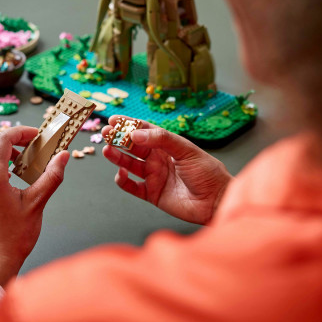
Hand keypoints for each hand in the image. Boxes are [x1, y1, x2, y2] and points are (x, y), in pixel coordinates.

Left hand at [0, 125, 68, 286]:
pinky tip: (12, 178)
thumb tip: (62, 157)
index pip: (3, 139)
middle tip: (32, 145)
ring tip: (23, 161)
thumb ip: (51, 177)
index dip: (20, 132)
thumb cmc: (13, 237)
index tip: (36, 136)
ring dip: (3, 151)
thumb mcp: (37, 204)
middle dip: (13, 139)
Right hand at [101, 116, 232, 224]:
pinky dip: (123, 181)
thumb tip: (136, 133)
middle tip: (106, 133)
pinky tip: (121, 174)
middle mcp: (159, 159)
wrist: (216, 201)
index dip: (129, 125)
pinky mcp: (152, 194)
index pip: (145, 131)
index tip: (114, 120)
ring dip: (117, 157)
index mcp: (168, 146)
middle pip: (133, 147)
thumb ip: (161, 139)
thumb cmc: (208, 173)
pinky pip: (132, 187)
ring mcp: (155, 176)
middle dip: (118, 139)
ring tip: (107, 150)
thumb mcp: (187, 150)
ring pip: (129, 164)